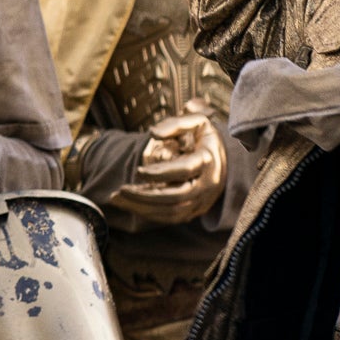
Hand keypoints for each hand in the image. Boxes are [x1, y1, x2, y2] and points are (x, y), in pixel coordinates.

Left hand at [108, 100, 226, 225]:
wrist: (221, 156)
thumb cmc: (203, 136)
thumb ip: (175, 124)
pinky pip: (173, 218)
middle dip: (145, 196)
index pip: (184, 170)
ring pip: (172, 212)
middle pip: (176, 197)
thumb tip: (153, 133)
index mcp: (208, 160)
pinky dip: (150, 214)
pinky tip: (131, 205)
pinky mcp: (196, 210)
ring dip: (143, 208)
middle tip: (120, 190)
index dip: (160, 172)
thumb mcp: (196, 121)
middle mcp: (208, 184)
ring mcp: (203, 200)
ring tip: (117, 199)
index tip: (138, 170)